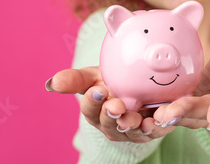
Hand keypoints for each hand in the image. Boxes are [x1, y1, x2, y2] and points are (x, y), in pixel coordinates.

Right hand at [47, 66, 174, 142]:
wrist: (140, 85)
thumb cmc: (113, 82)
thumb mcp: (94, 77)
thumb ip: (75, 79)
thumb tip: (51, 83)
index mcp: (95, 111)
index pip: (89, 108)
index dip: (92, 101)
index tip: (97, 89)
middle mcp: (111, 125)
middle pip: (109, 123)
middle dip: (111, 115)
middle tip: (116, 105)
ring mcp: (131, 130)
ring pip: (131, 131)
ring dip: (132, 124)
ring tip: (134, 117)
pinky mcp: (152, 131)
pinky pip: (155, 131)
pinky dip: (157, 126)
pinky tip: (158, 119)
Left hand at [152, 42, 209, 129]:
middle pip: (199, 110)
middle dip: (183, 113)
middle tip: (166, 114)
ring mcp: (198, 108)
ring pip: (181, 115)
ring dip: (165, 117)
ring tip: (149, 117)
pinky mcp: (183, 105)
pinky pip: (168, 110)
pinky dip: (154, 111)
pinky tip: (137, 109)